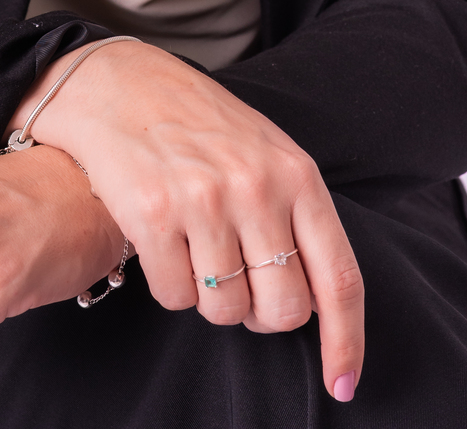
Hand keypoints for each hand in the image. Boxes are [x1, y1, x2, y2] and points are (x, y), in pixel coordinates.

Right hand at [13, 41, 363, 401]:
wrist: (119, 82)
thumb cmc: (198, 122)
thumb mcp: (265, 152)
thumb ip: (296, 214)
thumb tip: (320, 302)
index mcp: (296, 173)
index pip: (339, 277)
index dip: (346, 342)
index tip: (342, 384)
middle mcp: (256, 186)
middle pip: (283, 309)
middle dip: (261, 315)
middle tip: (239, 287)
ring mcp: (204, 200)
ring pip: (226, 311)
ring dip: (211, 298)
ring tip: (195, 252)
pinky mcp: (153, 213)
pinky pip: (175, 297)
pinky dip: (171, 286)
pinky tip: (163, 246)